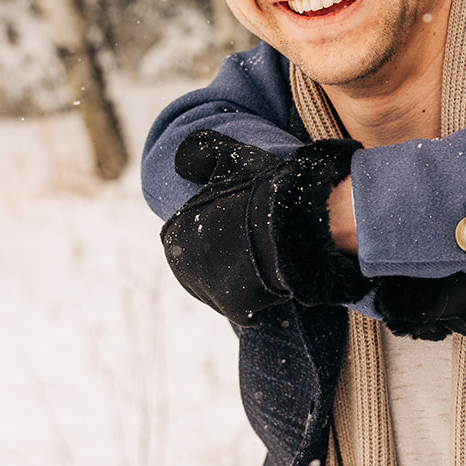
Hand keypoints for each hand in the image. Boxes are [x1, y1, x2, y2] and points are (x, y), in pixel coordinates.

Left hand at [160, 130, 367, 322]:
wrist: (290, 219)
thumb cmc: (260, 188)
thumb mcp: (229, 158)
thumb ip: (202, 155)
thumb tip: (182, 162)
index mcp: (175, 234)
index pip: (203, 239)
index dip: (230, 233)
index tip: (249, 224)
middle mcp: (181, 267)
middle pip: (215, 268)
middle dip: (236, 261)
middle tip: (265, 243)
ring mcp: (206, 290)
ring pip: (232, 290)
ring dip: (249, 282)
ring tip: (273, 259)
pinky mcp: (234, 309)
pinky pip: (250, 311)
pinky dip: (264, 302)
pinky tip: (276, 282)